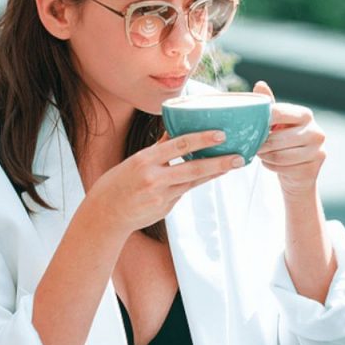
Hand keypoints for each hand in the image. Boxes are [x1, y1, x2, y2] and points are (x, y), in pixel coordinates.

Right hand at [86, 130, 244, 231]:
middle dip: (218, 162)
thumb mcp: (135, 161)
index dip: (201, 139)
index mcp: (145, 160)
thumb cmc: (119, 183)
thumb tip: (177, 130)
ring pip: (193, 182)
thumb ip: (159, 149)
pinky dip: (194, 183)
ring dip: (214, 172)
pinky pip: (184, 192)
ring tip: (233, 164)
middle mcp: (154, 178)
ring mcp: (161, 196)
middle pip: (192, 168)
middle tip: (239, 156)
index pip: (178, 145)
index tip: (220, 134)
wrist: (105, 214)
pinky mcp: (166, 208)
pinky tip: (208, 175)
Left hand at [253, 81, 325, 195]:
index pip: (278, 113)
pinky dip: (271, 166)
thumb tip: (260, 84)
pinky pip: (283, 168)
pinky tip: (271, 163)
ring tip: (262, 154)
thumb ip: (269, 105)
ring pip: (279, 156)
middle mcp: (315, 131)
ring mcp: (317, 150)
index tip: (250, 126)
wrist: (300, 169)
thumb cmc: (285, 140)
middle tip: (254, 146)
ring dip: (265, 157)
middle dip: (261, 145)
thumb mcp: (277, 122)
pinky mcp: (313, 168)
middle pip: (276, 139)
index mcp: (305, 115)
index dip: (261, 121)